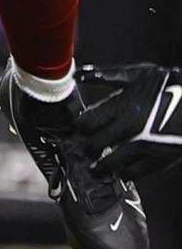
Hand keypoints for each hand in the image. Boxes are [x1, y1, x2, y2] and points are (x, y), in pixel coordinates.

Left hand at [78, 63, 181, 178]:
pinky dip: (122, 174)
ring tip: (95, 169)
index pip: (86, 124)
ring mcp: (142, 148)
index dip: (80, 127)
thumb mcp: (137, 74)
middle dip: (87, 148)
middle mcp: (129, 129)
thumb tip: (79, 73)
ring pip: (109, 165)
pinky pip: (132, 174)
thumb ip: (105, 75)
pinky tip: (119, 171)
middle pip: (94, 146)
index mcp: (122, 106)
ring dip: (98, 168)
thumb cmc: (169, 86)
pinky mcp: (155, 161)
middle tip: (88, 149)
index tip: (82, 128)